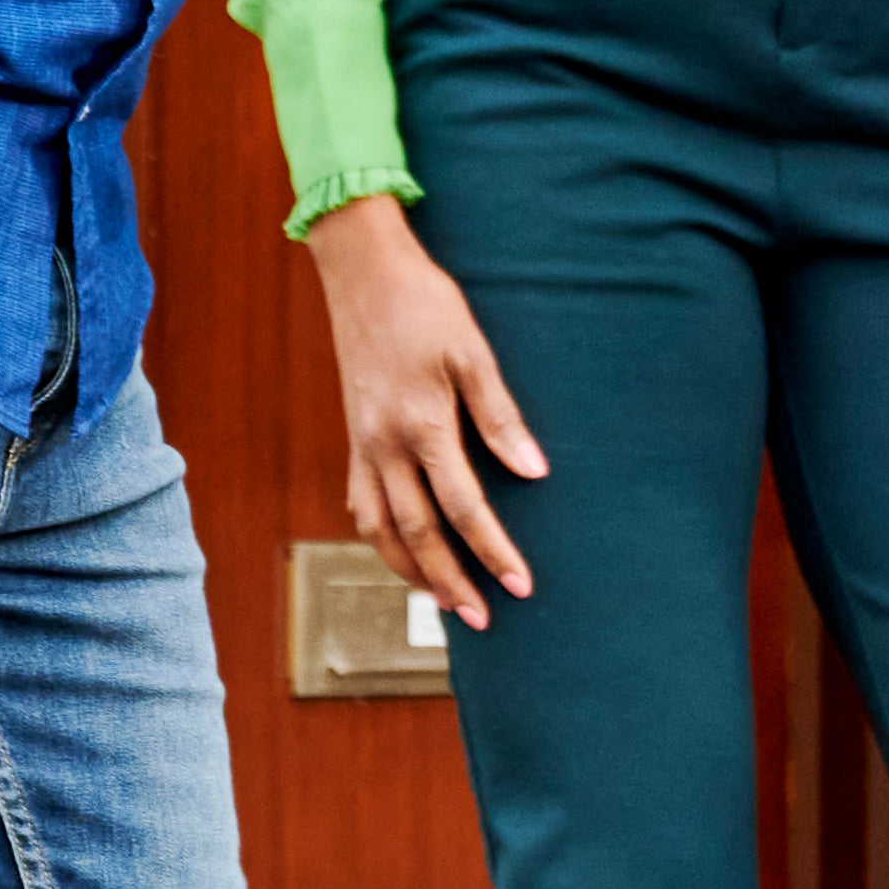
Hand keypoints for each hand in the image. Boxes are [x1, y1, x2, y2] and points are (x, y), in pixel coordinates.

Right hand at [305, 196, 545, 620]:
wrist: (362, 271)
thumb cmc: (426, 305)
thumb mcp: (474, 353)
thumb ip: (501, 417)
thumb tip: (534, 472)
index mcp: (422, 424)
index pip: (463, 507)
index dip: (493, 550)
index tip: (520, 584)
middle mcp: (384, 444)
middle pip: (417, 533)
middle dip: (450, 581)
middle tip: (483, 617)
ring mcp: (362, 443)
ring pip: (379, 528)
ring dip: (410, 570)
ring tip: (443, 601)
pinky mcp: (353, 436)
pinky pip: (360, 503)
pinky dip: (380, 537)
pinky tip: (401, 551)